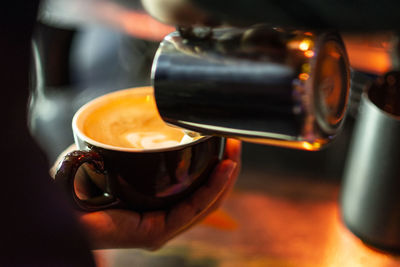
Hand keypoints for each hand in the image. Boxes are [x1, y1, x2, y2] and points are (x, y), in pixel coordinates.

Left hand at [70, 138, 240, 249]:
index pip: (198, 191)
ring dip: (225, 178)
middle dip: (227, 170)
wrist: (57, 204)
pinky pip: (191, 210)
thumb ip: (132, 140)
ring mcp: (162, 228)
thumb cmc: (79, 183)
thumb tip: (148, 114)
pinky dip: (212, 190)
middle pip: (207, 196)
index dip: (218, 170)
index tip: (227, 144)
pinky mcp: (155, 233)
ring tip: (235, 152)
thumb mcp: (114, 156)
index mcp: (159, 204)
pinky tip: (225, 170)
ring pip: (206, 203)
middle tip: (235, 144)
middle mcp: (164, 218)